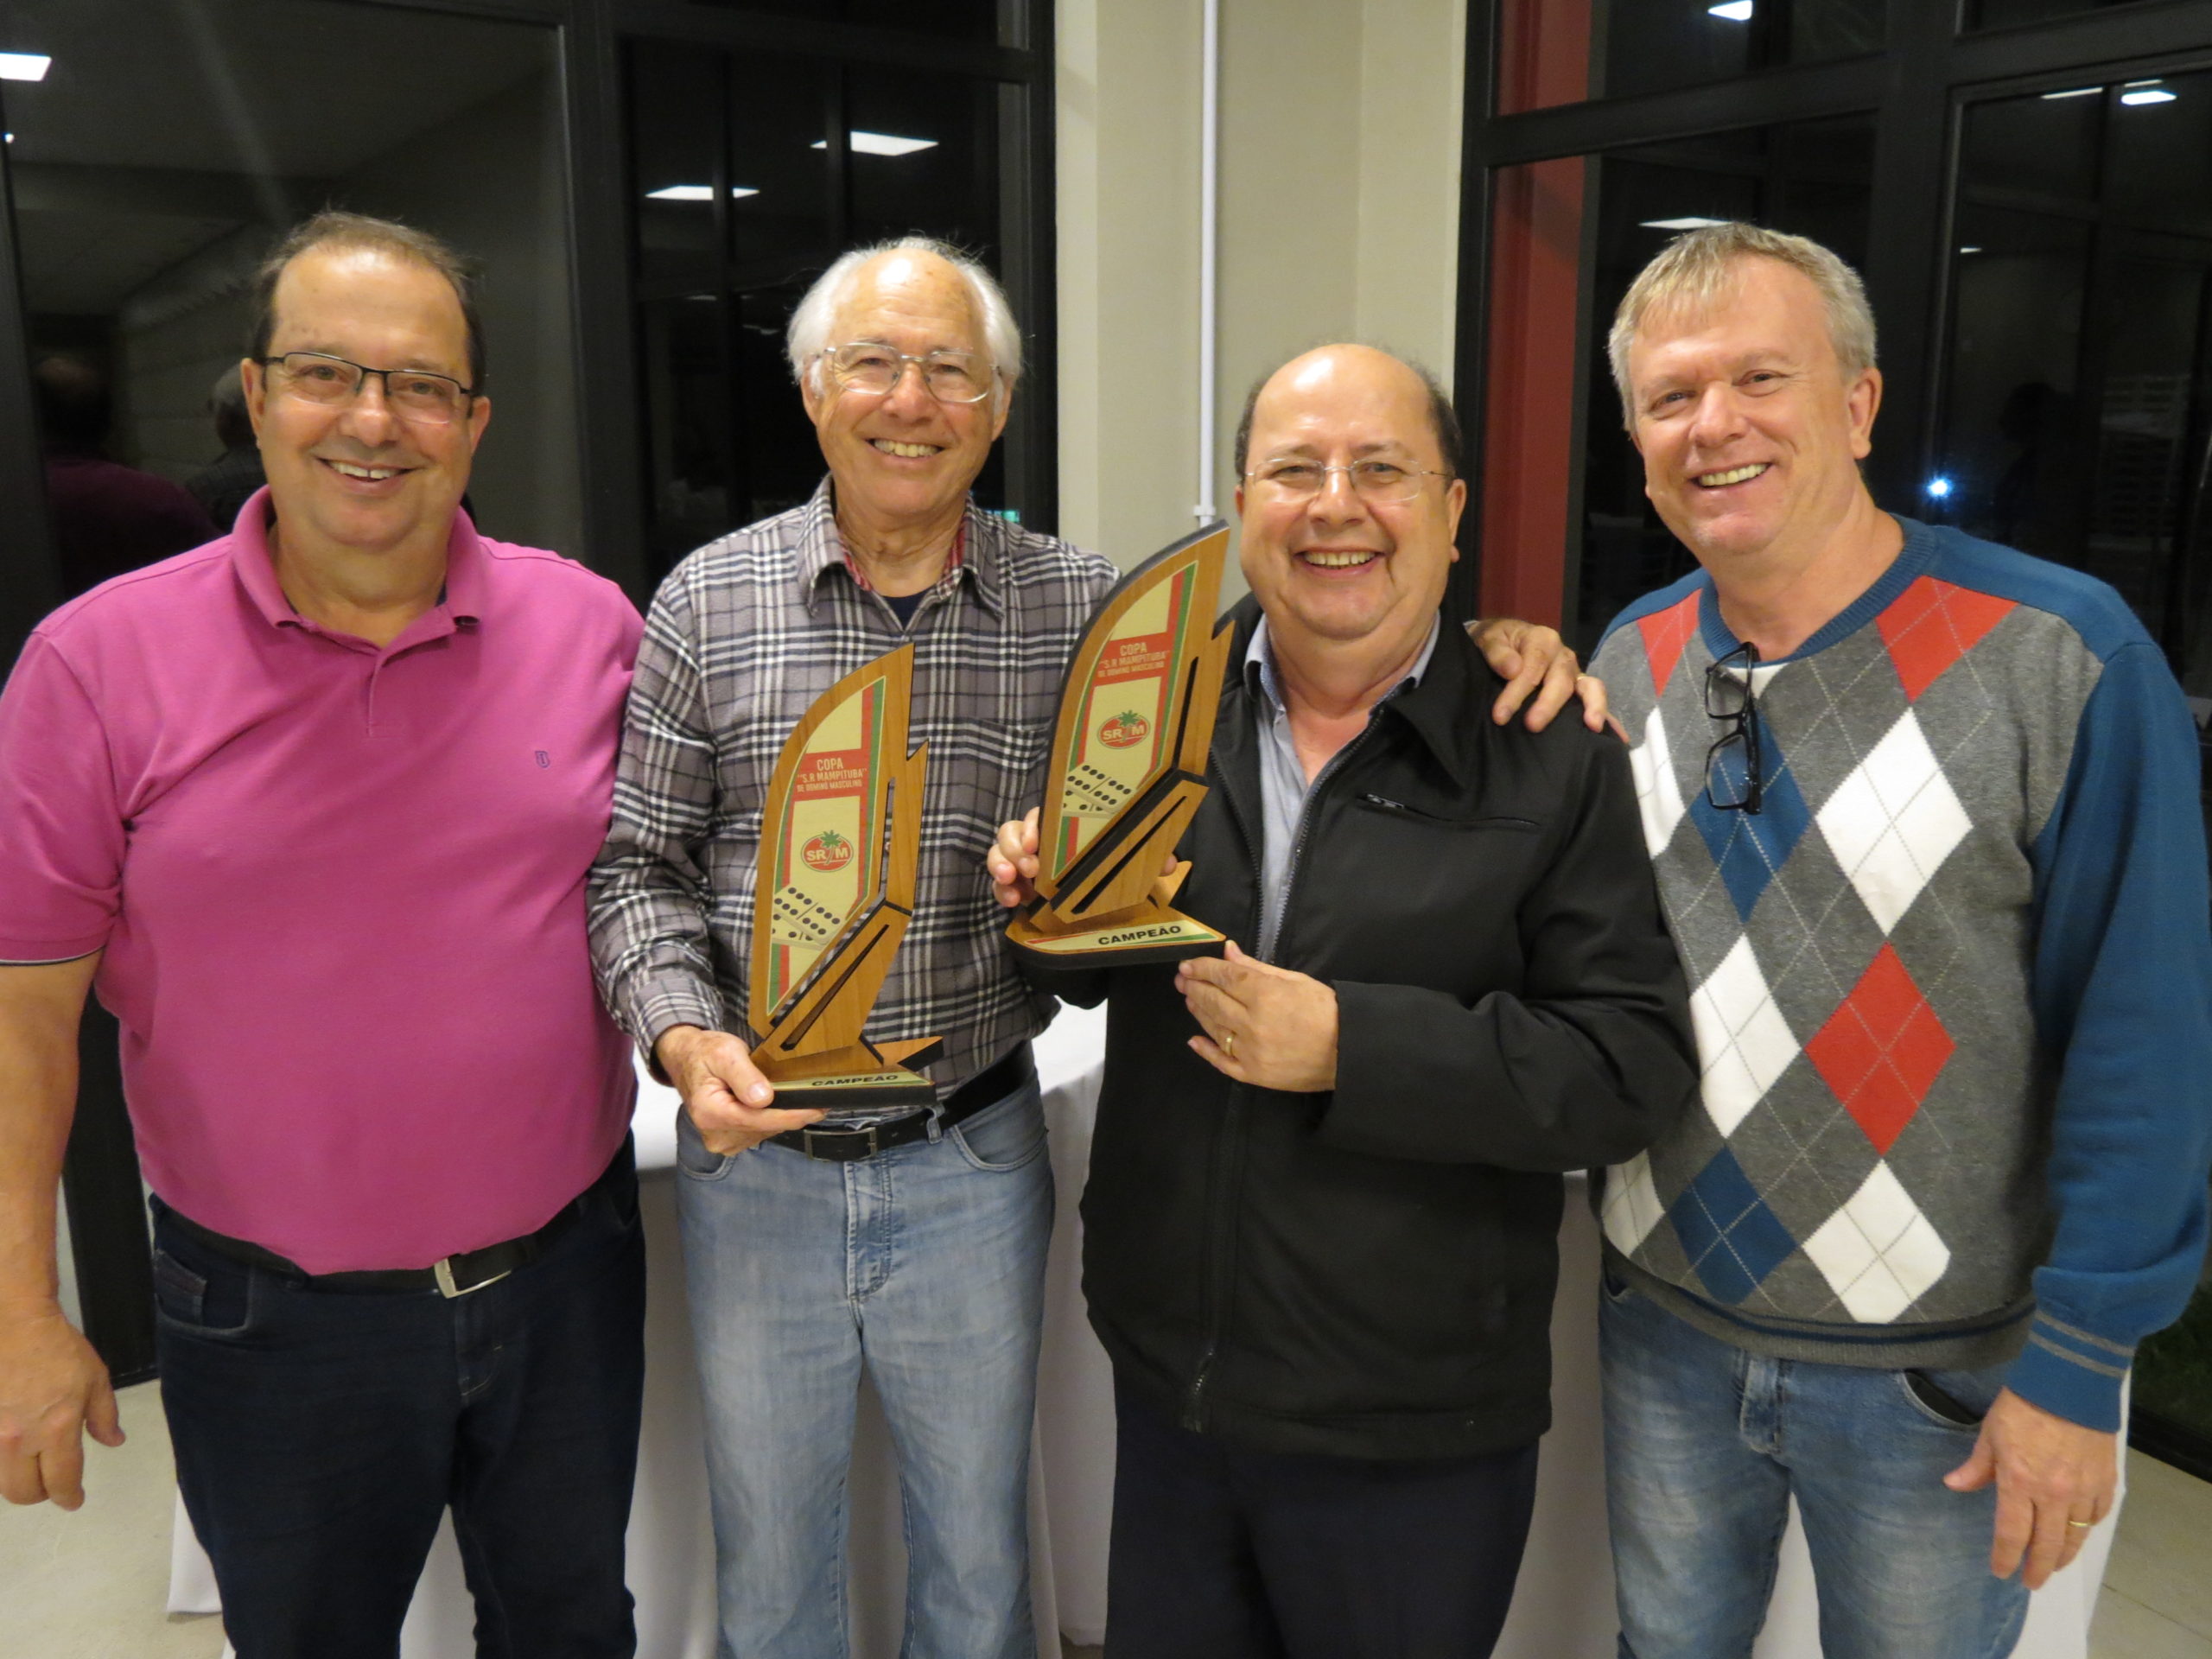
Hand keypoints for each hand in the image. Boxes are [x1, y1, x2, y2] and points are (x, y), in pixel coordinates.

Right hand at [0, 1303, 123, 1508]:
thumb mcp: (95, 1379)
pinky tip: (13, 1450)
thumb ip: (104, 1416)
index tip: (73, 1500)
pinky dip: (2, 1461)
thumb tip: (113, 1442)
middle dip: (41, 1495)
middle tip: (51, 1485)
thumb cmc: (58, 1349)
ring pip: (1, 1481)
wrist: (15, 1324)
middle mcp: (20, 1439)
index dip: (68, 1497)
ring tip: (31, 1468)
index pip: (61, 1481)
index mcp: (57, 1429)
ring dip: (18, 1481)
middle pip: (23, 1492)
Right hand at [655, 1025, 823, 1155]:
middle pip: (766, 1127)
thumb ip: (744, 1075)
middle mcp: (715, 1134)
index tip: (819, 1108)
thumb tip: (764, 1098)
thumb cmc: (704, 1053)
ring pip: (765, 1131)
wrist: (686, 1060)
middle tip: (814, 1096)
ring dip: (780, 1115)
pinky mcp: (729, 1141)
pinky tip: (775, 1103)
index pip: (760, 1120)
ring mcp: (722, 1141)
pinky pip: (759, 1132)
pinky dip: (770, 1118)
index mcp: (710, 1113)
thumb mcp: (725, 1052)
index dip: (792, 1114)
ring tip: (793, 1095)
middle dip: (790, 1112)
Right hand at [988, 807, 1175, 910]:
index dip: (1034, 825)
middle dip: (1015, 847)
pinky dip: (999, 890)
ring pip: (998, 851)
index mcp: (1063, 827)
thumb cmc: (1109, 869)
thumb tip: (1169, 862)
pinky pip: (998, 882)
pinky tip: (1010, 901)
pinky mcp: (1015, 884)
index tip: (1036, 843)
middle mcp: (1039, 840)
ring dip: (1000, 863)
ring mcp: (1022, 861)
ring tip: (1011, 882)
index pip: (1041, 815)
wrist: (1095, 903)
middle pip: (1012, 829)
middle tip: (1030, 869)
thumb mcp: (1130, 862)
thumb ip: (1148, 857)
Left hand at [1177, 941, 1337, 1090]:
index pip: (1225, 977)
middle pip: (1214, 1001)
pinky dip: (1205, 1050)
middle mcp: (1252, 1023)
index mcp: (1265, 995)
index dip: (1203, 968)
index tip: (1188, 965)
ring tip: (1190, 999)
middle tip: (1182, 980)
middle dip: (1194, 987)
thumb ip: (1257, 968)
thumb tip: (1228, 951)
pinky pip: (1221, 1062)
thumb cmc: (1326, 1010)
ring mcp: (1250, 1052)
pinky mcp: (1253, 1074)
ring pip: (1214, 1028)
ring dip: (1198, 1011)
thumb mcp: (1295, 980)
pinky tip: (1193, 1039)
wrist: (1348, 1052)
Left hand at [1467, 617, 1615, 734]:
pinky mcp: (1578, 689)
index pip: (1533, 667)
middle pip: (1562, 681)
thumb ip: (1496, 652)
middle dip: (1548, 705)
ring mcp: (1574, 673)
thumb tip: (1512, 669)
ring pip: (1590, 688)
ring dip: (1593, 707)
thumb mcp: (1488, 639)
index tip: (1500, 715)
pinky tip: (1617, 736)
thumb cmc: (1495, 643)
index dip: (1517, 692)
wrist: (1501, 643)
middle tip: (1532, 726)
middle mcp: (1563, 656)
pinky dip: (1607, 717)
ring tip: (1593, 727)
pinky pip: (1595, 701)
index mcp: (1543, 640)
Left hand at [1944, 1387, 2117, 1587]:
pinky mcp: (2105, 1482)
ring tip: (2053, 1566)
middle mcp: (2052, 1495)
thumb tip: (1953, 1485)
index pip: (2011, 1534)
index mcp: (2019, 1482)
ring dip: (2063, 1556)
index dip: (2005, 1557)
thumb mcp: (1991, 1433)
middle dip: (2037, 1568)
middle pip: (2046, 1545)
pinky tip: (2078, 1533)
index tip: (2001, 1572)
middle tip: (2031, 1583)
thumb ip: (1977, 1466)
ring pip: (2074, 1537)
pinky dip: (2086, 1529)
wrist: (2070, 1386)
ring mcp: (2082, 1491)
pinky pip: (2096, 1516)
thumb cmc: (2022, 1406)